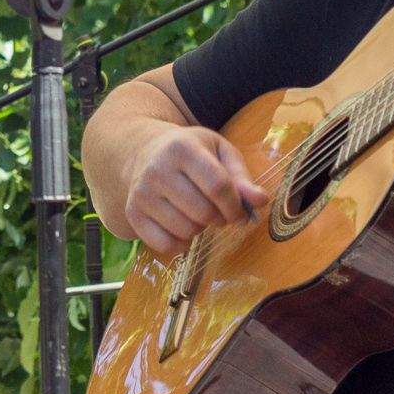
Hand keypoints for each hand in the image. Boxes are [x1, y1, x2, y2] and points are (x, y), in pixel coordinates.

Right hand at [122, 125, 268, 256]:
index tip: (240, 214)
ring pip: (186, 231)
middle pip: (203, 212)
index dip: (236, 207)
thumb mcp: (219, 153)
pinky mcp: (133, 213)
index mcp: (182, 148)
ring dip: (200, 229)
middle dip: (220, 219)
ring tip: (198, 214)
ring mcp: (142, 193)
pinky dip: (181, 244)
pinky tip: (182, 227)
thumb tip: (260, 201)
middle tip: (219, 213)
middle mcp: (158, 169)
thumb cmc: (191, 153)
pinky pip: (166, 245)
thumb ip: (241, 177)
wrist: (145, 151)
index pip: (218, 186)